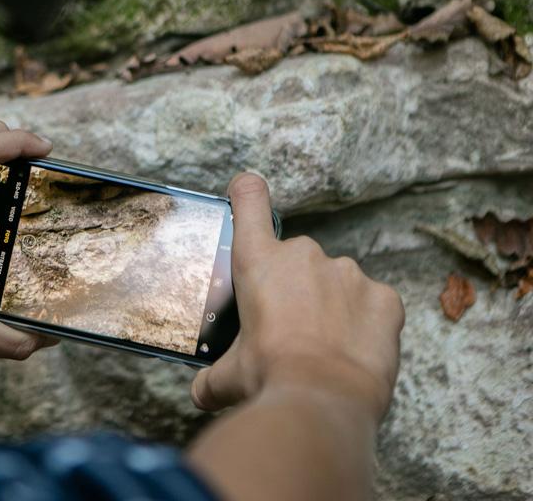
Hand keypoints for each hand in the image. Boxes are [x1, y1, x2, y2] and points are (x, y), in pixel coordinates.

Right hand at [191, 174, 404, 421]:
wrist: (321, 400)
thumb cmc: (268, 378)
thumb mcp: (226, 377)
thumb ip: (212, 377)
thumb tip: (203, 393)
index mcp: (258, 261)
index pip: (250, 201)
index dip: (247, 191)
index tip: (246, 188)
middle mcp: (303, 255)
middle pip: (296, 262)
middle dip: (294, 291)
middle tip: (290, 332)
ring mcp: (347, 273)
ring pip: (335, 283)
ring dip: (330, 307)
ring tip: (324, 349)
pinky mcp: (384, 297)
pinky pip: (372, 304)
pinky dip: (365, 323)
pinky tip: (354, 351)